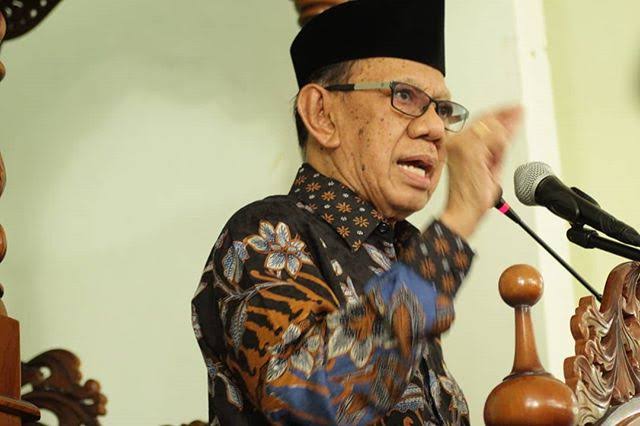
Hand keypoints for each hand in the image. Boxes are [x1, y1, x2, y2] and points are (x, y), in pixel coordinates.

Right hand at [440, 105, 522, 238]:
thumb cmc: (471, 195)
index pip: (480, 121)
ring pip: (492, 129)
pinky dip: (502, 148)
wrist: (463, 211)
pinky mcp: (471, 152)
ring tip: (501, 154)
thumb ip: (497, 148)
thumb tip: (509, 132)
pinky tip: (497, 158)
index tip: (513, 110)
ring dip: (503, 140)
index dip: (499, 113)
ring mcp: (462, 145)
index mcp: (458, 144)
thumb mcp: (488, 165)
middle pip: (486, 120)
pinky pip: (495, 140)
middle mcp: (457, 142)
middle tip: (520, 111)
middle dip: (506, 117)